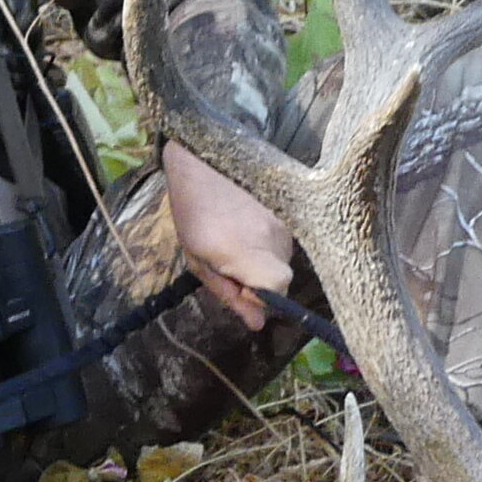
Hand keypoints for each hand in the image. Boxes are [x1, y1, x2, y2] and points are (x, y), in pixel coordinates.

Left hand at [163, 138, 295, 328]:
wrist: (205, 158)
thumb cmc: (192, 212)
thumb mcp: (199, 260)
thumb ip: (229, 293)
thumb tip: (257, 323)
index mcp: (245, 252)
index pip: (278, 290)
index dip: (261, 297)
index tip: (238, 286)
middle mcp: (273, 238)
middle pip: (282, 279)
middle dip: (258, 280)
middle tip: (230, 262)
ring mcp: (284, 222)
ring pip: (283, 260)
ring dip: (262, 260)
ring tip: (235, 238)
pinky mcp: (289, 211)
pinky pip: (283, 242)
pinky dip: (267, 244)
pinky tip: (246, 226)